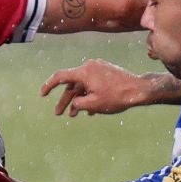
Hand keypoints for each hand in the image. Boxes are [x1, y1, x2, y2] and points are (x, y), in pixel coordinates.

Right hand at [41, 59, 164, 115]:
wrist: (138, 90)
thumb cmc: (116, 97)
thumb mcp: (93, 105)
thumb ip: (78, 104)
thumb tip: (74, 103)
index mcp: (84, 72)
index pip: (60, 76)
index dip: (49, 85)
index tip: (42, 94)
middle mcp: (89, 66)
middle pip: (72, 84)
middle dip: (65, 100)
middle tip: (58, 113)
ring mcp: (98, 68)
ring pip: (82, 85)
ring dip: (78, 99)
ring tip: (74, 115)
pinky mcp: (105, 71)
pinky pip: (91, 83)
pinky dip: (88, 95)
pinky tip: (88, 109)